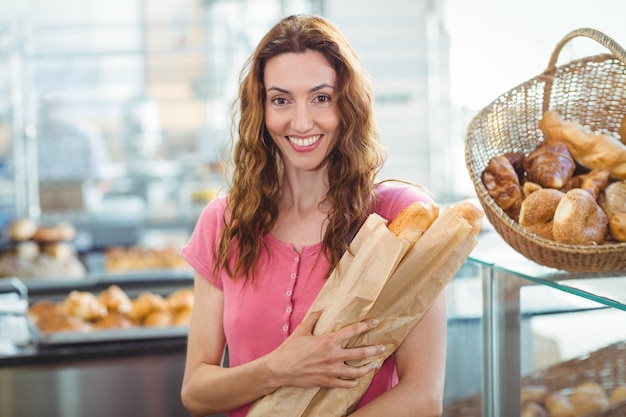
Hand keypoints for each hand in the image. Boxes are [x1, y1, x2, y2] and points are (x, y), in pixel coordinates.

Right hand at [265, 311, 384, 389]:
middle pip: (360, 353)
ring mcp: (331, 370)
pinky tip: (358, 379)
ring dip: (368, 368)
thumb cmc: (290, 349)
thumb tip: (322, 309)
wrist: (280, 369)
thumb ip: (313, 319)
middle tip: (383, 347)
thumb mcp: (302, 330)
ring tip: (375, 365)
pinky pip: (345, 384)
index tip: (375, 322)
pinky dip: (353, 382)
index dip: (366, 326)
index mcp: (328, 341)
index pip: (352, 331)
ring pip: (356, 371)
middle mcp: (332, 356)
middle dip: (374, 349)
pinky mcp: (326, 382)